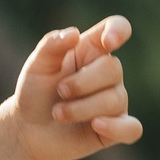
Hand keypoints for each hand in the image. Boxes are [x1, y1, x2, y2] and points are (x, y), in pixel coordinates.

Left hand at [11, 16, 142, 159]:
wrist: (27, 130)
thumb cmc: (35, 92)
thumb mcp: (36, 66)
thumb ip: (51, 46)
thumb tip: (74, 33)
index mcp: (91, 50)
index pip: (117, 29)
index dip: (118, 31)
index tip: (108, 42)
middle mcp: (108, 74)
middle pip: (113, 68)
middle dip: (81, 82)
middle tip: (60, 91)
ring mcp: (115, 102)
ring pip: (115, 100)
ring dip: (80, 108)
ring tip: (58, 113)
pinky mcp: (116, 129)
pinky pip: (131, 128)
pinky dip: (116, 127)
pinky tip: (96, 125)